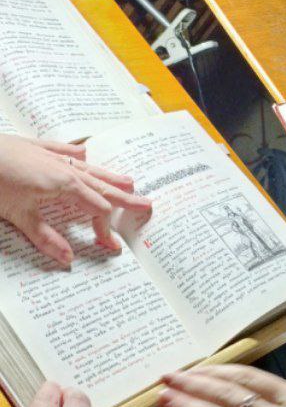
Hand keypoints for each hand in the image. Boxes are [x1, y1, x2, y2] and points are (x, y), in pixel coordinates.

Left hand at [0, 135, 151, 265]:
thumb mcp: (18, 215)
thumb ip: (45, 238)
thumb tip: (67, 259)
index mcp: (64, 186)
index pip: (96, 211)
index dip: (105, 230)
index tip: (109, 246)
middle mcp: (64, 169)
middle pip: (102, 187)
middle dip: (125, 198)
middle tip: (146, 204)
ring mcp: (50, 156)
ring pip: (88, 169)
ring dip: (108, 177)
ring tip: (128, 180)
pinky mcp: (34, 148)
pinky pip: (63, 150)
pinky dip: (76, 154)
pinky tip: (84, 154)